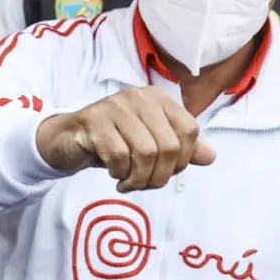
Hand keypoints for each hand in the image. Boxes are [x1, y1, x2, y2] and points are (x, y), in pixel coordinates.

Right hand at [35, 86, 214, 191]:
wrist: (68, 139)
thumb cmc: (114, 141)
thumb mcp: (150, 143)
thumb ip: (181, 148)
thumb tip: (211, 156)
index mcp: (158, 98)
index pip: (190, 130)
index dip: (183, 160)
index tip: (165, 171)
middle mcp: (139, 96)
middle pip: (170, 146)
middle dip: (160, 175)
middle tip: (144, 183)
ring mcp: (115, 106)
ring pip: (146, 152)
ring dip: (139, 178)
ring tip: (128, 182)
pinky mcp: (94, 121)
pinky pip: (119, 156)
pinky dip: (120, 174)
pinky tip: (113, 174)